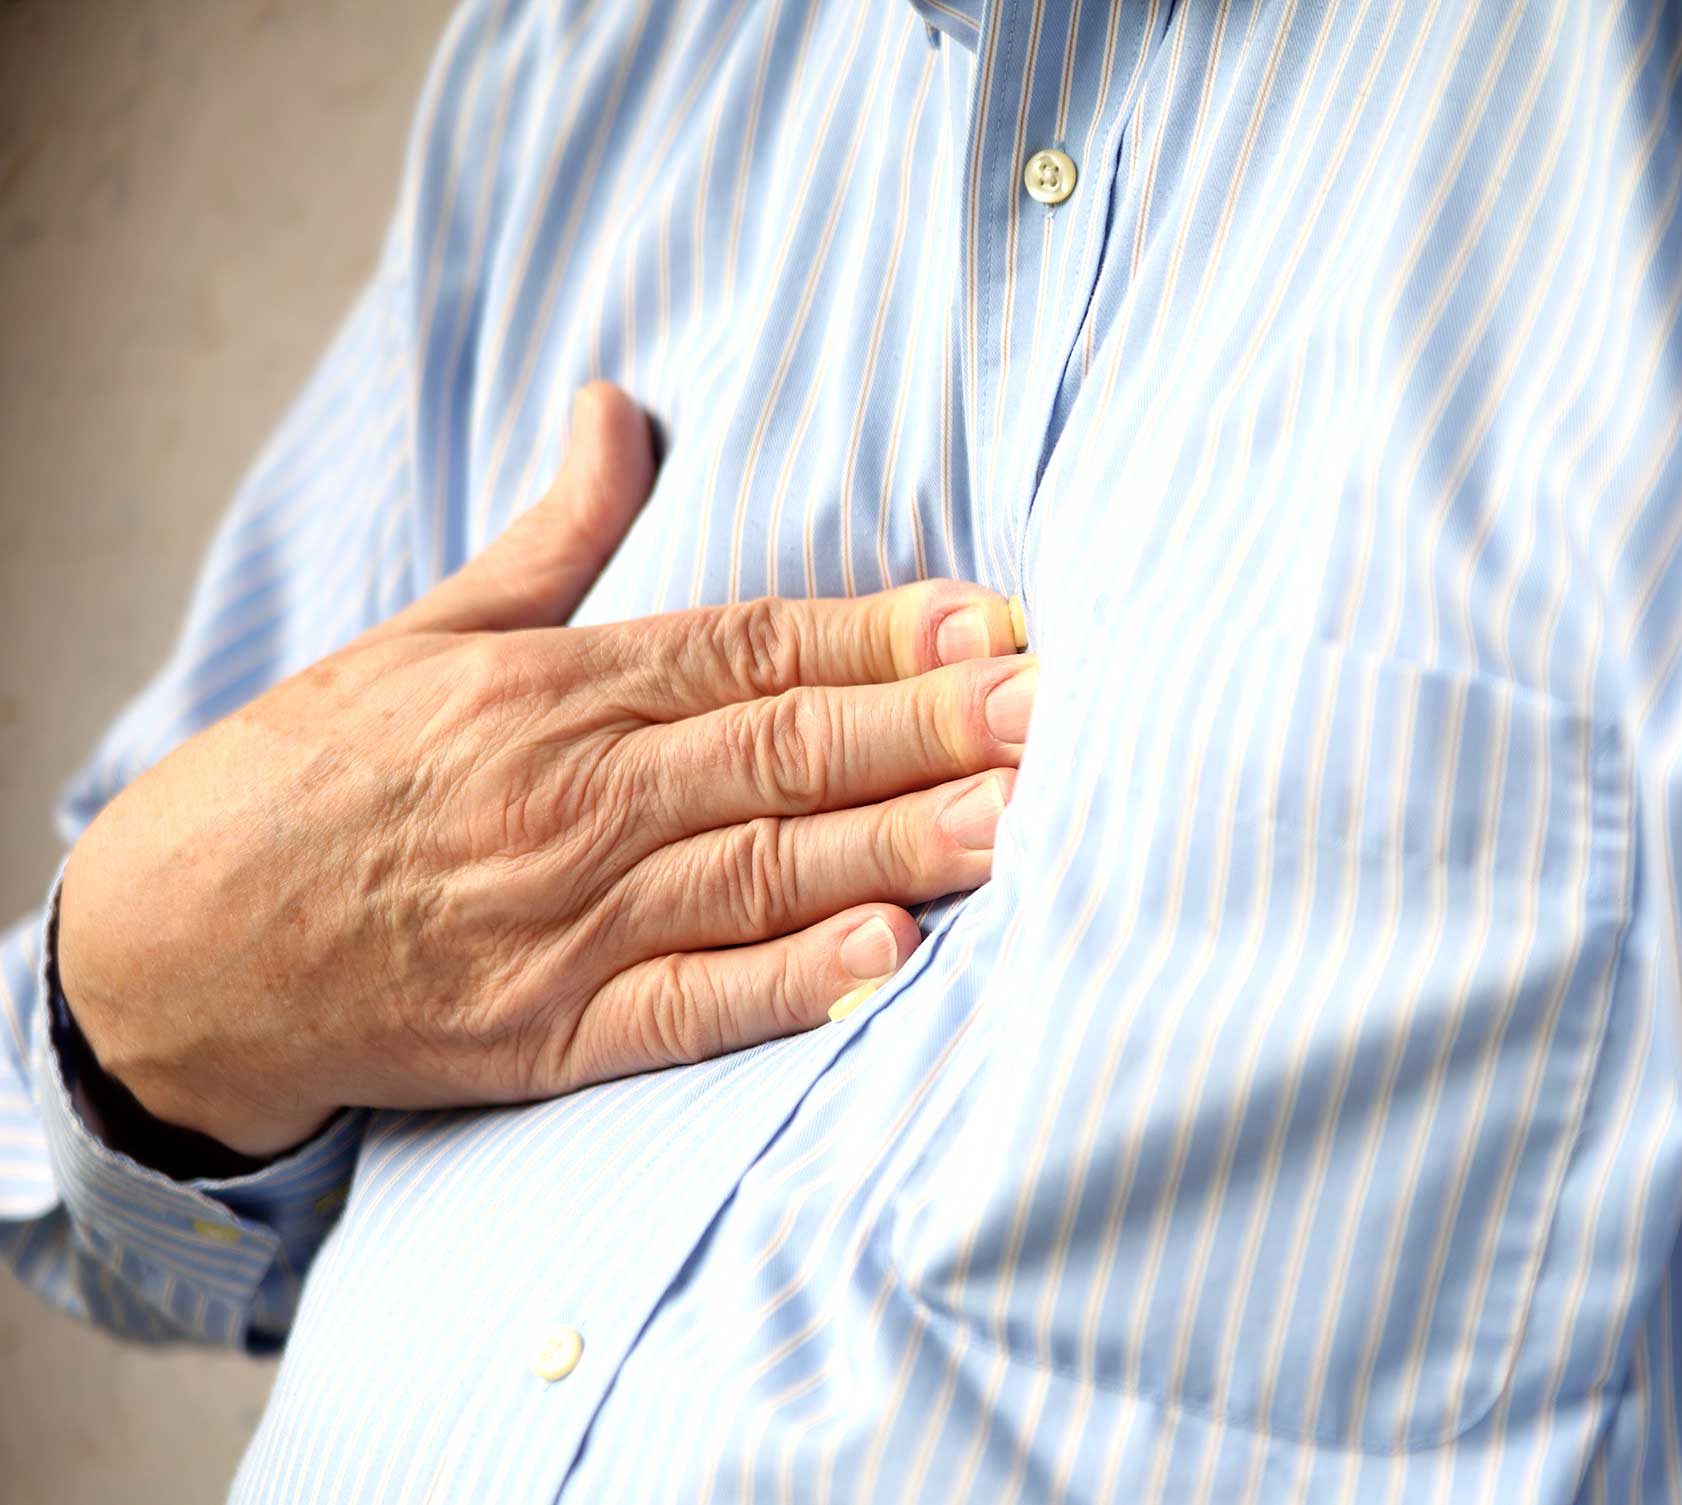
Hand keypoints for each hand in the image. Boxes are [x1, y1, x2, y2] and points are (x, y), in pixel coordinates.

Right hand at [55, 384, 1035, 1157]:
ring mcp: (560, 919)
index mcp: (548, 688)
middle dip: (928, 727)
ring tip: (1016, 817)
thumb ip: (555, 534)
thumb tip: (621, 407)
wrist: (171, 948)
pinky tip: (886, 952)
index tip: (990, 622)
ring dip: (896, 842)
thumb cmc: (311, 777)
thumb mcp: (427, 631)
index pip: (749, 649)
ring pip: (759, 867)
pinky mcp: (546, 1033)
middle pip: (779, 749)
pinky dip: (790, 980)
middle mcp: (566, 795)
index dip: (879, 636)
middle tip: (1050, 708)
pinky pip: (689, 1005)